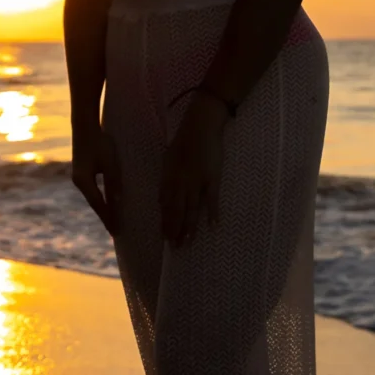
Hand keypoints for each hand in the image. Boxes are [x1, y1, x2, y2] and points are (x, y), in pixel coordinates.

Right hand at [69, 128, 122, 235]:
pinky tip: (107, 203)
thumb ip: (113, 183)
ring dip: (103, 209)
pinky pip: (93, 191)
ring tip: (113, 221)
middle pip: (95, 204)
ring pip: (93, 198)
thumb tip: (118, 202)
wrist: (84, 126)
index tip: (117, 233)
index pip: (99, 205)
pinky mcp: (82, 172)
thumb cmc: (99, 142)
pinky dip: (101, 199)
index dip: (109, 219)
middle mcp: (79, 182)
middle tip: (116, 233)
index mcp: (84, 181)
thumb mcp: (110, 163)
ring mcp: (79, 177)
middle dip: (106, 217)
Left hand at [158, 95, 228, 243]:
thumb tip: (161, 199)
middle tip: (174, 247)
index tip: (165, 237)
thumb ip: (166, 181)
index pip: (165, 205)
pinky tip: (212, 226)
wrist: (200, 127)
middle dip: (174, 230)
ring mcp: (196, 181)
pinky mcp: (212, 178)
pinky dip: (212, 212)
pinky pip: (212, 198)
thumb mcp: (168, 161)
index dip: (165, 222)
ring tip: (188, 242)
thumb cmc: (184, 142)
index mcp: (169, 178)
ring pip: (191, 208)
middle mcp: (180, 182)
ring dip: (189, 227)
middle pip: (176, 211)